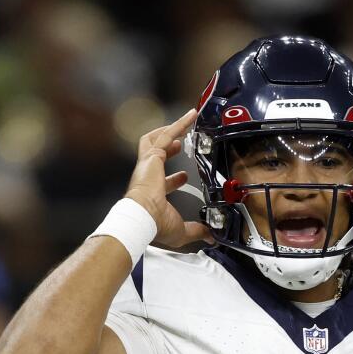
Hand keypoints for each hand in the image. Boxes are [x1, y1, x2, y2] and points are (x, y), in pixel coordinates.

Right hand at [124, 108, 212, 248]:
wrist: (142, 217)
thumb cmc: (155, 224)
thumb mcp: (181, 230)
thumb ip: (196, 231)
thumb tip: (209, 236)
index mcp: (152, 193)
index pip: (162, 182)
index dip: (174, 180)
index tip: (184, 177)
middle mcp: (147, 176)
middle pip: (154, 154)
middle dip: (167, 148)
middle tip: (180, 142)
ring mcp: (148, 164)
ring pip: (155, 139)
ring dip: (170, 130)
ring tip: (185, 121)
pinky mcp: (152, 156)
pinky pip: (166, 135)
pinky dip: (178, 125)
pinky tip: (189, 117)